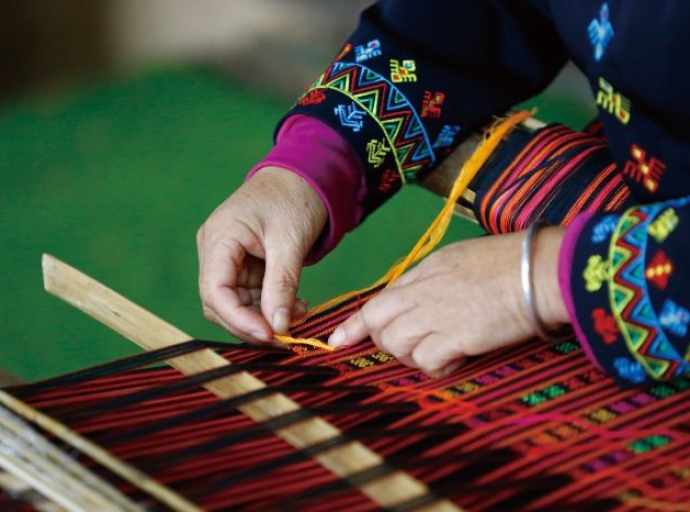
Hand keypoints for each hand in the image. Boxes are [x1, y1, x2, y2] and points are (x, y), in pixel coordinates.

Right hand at [197, 166, 326, 342]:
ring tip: (299, 314)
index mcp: (219, 237)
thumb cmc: (295, 198)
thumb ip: (282, 286)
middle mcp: (215, 250)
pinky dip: (270, 306)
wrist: (305, 177)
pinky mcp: (243, 265)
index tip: (269, 334)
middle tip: (287, 335)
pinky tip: (295, 306)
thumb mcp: (291, 243)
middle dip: (252, 323)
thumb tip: (278, 328)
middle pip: (220, 303)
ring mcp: (227, 259)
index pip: (214, 290)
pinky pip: (250, 296)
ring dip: (265, 317)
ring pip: (236, 304)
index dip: (239, 319)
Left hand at [328, 227, 567, 376]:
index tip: (337, 341)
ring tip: (443, 350)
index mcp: (424, 271)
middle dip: (382, 342)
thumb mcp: (461, 259)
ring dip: (414, 355)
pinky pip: (426, 362)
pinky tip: (459, 358)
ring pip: (396, 345)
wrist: (540, 270)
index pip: (378, 299)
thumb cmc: (511, 263)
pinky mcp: (455, 336)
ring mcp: (435, 313)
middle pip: (377, 323)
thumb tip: (420, 299)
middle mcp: (422, 291)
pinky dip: (438, 367)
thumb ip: (434, 279)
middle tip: (411, 347)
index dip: (355, 324)